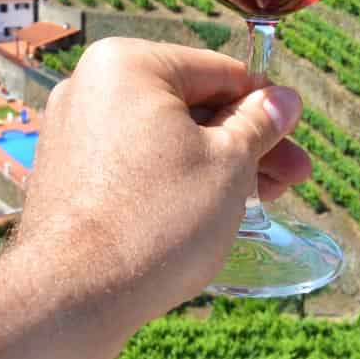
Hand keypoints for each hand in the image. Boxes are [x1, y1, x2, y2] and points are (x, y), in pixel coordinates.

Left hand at [14, 37, 308, 342]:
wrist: (73, 295)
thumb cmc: (155, 219)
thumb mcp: (229, 163)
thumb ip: (260, 123)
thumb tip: (285, 100)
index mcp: (128, 63)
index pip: (218, 71)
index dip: (264, 104)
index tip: (292, 132)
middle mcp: (91, 86)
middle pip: (191, 106)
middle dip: (244, 142)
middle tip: (290, 174)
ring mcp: (74, 130)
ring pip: (164, 137)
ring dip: (215, 163)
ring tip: (261, 198)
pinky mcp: (67, 173)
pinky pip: (133, 162)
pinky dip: (172, 179)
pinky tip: (207, 208)